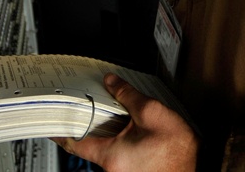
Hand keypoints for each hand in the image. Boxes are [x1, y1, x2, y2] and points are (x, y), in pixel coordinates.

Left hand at [51, 74, 198, 171]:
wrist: (196, 169)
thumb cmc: (178, 151)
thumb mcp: (151, 113)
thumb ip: (127, 95)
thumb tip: (111, 81)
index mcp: (111, 156)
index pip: (74, 143)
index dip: (60, 130)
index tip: (49, 123)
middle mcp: (112, 169)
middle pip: (90, 142)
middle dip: (88, 122)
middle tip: (83, 103)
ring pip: (105, 146)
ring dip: (106, 129)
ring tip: (112, 109)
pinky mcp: (132, 171)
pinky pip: (117, 151)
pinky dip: (118, 137)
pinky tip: (127, 125)